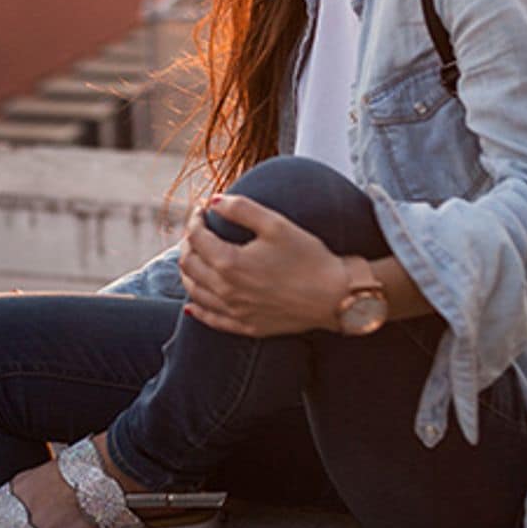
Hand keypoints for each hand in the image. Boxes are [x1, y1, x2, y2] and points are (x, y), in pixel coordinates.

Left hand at [177, 194, 348, 337]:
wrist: (337, 296)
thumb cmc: (310, 257)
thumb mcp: (276, 224)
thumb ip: (241, 208)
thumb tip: (213, 200)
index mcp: (230, 263)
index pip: (196, 238)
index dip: (195, 219)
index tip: (203, 209)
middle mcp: (226, 291)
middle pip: (189, 264)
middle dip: (189, 242)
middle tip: (199, 230)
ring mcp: (235, 312)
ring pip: (195, 291)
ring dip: (189, 271)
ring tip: (196, 256)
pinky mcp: (246, 326)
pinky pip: (211, 319)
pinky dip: (197, 309)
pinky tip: (191, 304)